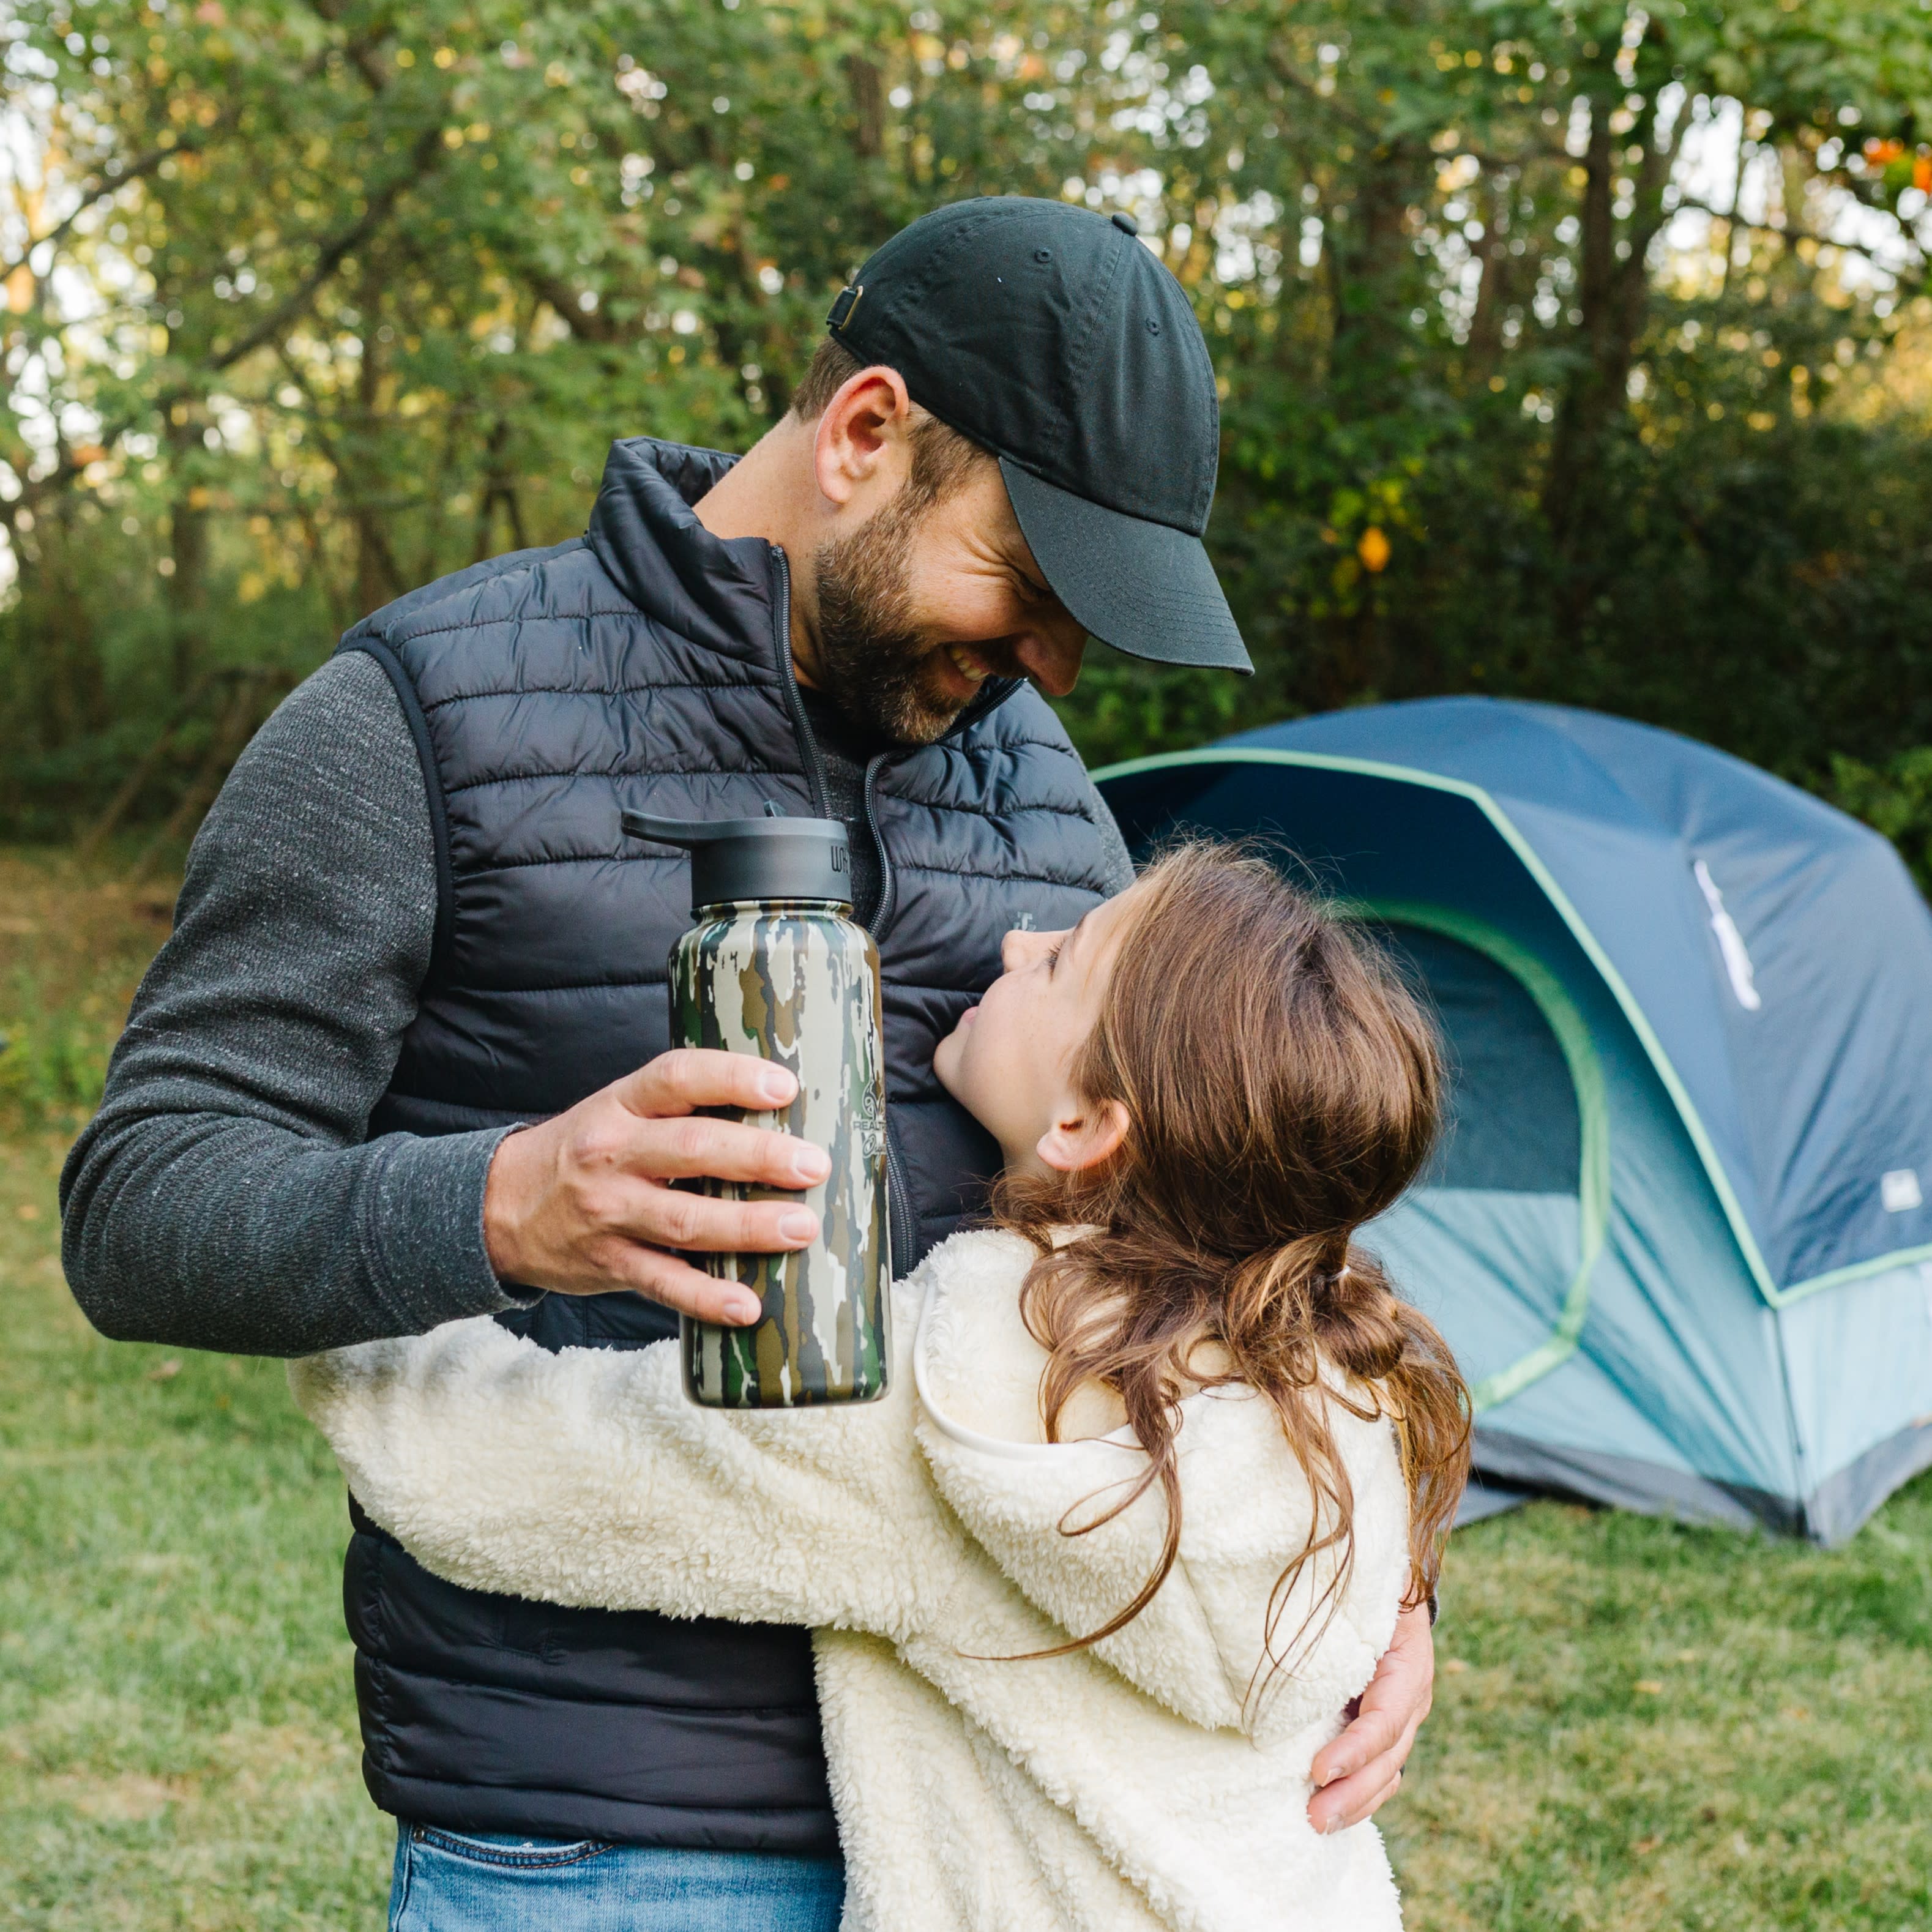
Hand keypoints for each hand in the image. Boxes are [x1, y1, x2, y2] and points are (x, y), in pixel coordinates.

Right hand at [482, 1048, 830, 1326]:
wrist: (499, 1207)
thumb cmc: (586, 1152)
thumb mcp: (619, 1111)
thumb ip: (682, 1108)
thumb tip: (780, 1109)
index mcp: (620, 1105)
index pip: (677, 1078)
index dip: (732, 1078)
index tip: (784, 1087)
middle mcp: (612, 1154)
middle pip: (692, 1149)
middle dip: (759, 1158)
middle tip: (813, 1165)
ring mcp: (608, 1212)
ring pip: (685, 1220)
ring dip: (748, 1227)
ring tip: (802, 1228)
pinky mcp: (609, 1263)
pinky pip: (663, 1284)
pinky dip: (706, 1298)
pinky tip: (747, 1306)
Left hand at [1307, 1598, 1433, 1832]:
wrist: (1394, 1585)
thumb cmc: (1369, 1586)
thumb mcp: (1365, 1592)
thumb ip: (1346, 1610)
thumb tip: (1293, 1606)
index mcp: (1409, 1669)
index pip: (1383, 1722)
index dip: (1354, 1750)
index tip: (1317, 1770)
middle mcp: (1411, 1701)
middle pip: (1387, 1759)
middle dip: (1352, 1792)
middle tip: (1313, 1816)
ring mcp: (1402, 1719)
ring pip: (1386, 1774)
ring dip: (1353, 1804)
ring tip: (1315, 1824)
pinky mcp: (1386, 1730)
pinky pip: (1378, 1773)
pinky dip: (1357, 1797)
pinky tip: (1330, 1815)